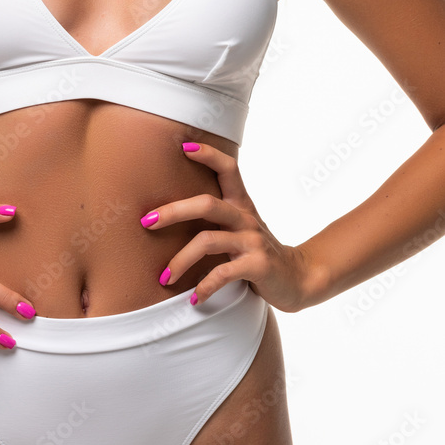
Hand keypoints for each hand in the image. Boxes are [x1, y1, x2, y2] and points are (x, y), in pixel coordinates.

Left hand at [140, 143, 312, 313]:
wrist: (298, 279)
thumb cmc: (257, 253)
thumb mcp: (240, 229)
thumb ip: (216, 218)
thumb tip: (168, 212)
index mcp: (241, 204)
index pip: (228, 168)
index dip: (209, 154)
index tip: (184, 146)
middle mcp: (246, 218)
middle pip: (207, 204)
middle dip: (173, 211)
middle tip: (146, 221)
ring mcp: (253, 241)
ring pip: (207, 241)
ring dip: (180, 261)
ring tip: (164, 277)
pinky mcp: (258, 266)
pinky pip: (222, 273)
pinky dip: (204, 286)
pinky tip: (194, 298)